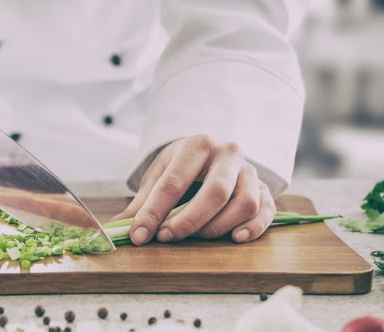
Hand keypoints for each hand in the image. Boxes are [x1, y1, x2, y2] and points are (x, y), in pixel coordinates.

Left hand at [112, 136, 275, 245]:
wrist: (212, 151)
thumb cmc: (183, 166)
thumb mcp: (160, 174)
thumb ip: (142, 202)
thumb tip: (117, 227)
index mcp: (197, 145)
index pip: (174, 181)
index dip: (154, 212)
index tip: (139, 235)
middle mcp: (228, 154)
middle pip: (215, 192)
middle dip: (188, 220)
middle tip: (167, 237)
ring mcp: (249, 171)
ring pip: (244, 203)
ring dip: (218, 226)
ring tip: (196, 237)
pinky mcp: (264, 188)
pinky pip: (266, 209)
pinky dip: (253, 227)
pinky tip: (235, 238)